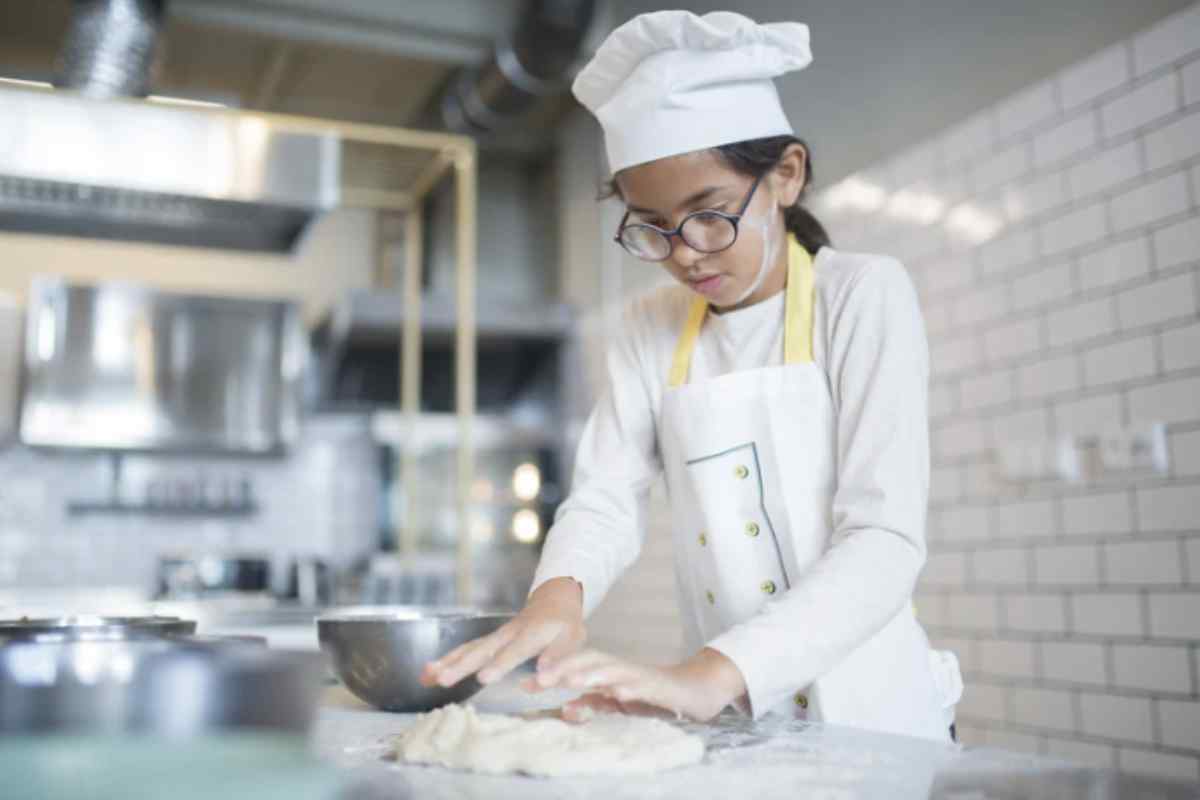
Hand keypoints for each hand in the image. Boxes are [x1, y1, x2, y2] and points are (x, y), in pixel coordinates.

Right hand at [420, 577, 585, 687]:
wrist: (554, 599)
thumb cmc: (565, 624)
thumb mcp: (572, 638)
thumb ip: (558, 656)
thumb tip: (543, 675)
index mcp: (531, 634)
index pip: (514, 651)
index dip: (499, 664)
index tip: (484, 678)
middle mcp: (508, 634)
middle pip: (482, 650)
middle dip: (461, 666)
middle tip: (442, 680)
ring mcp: (496, 636)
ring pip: (469, 649)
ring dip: (447, 662)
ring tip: (426, 676)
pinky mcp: (489, 641)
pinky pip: (466, 650)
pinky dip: (447, 660)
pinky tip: (429, 673)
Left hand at [528, 647, 746, 721]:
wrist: (692, 690)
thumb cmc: (650, 696)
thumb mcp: (614, 704)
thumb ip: (591, 705)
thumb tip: (564, 711)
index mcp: (605, 672)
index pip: (573, 667)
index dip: (550, 673)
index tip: (524, 684)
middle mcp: (618, 669)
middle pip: (588, 662)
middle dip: (563, 668)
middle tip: (539, 677)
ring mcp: (638, 675)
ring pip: (612, 670)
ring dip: (592, 674)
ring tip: (571, 680)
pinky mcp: (658, 686)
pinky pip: (643, 685)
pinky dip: (631, 687)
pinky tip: (619, 692)